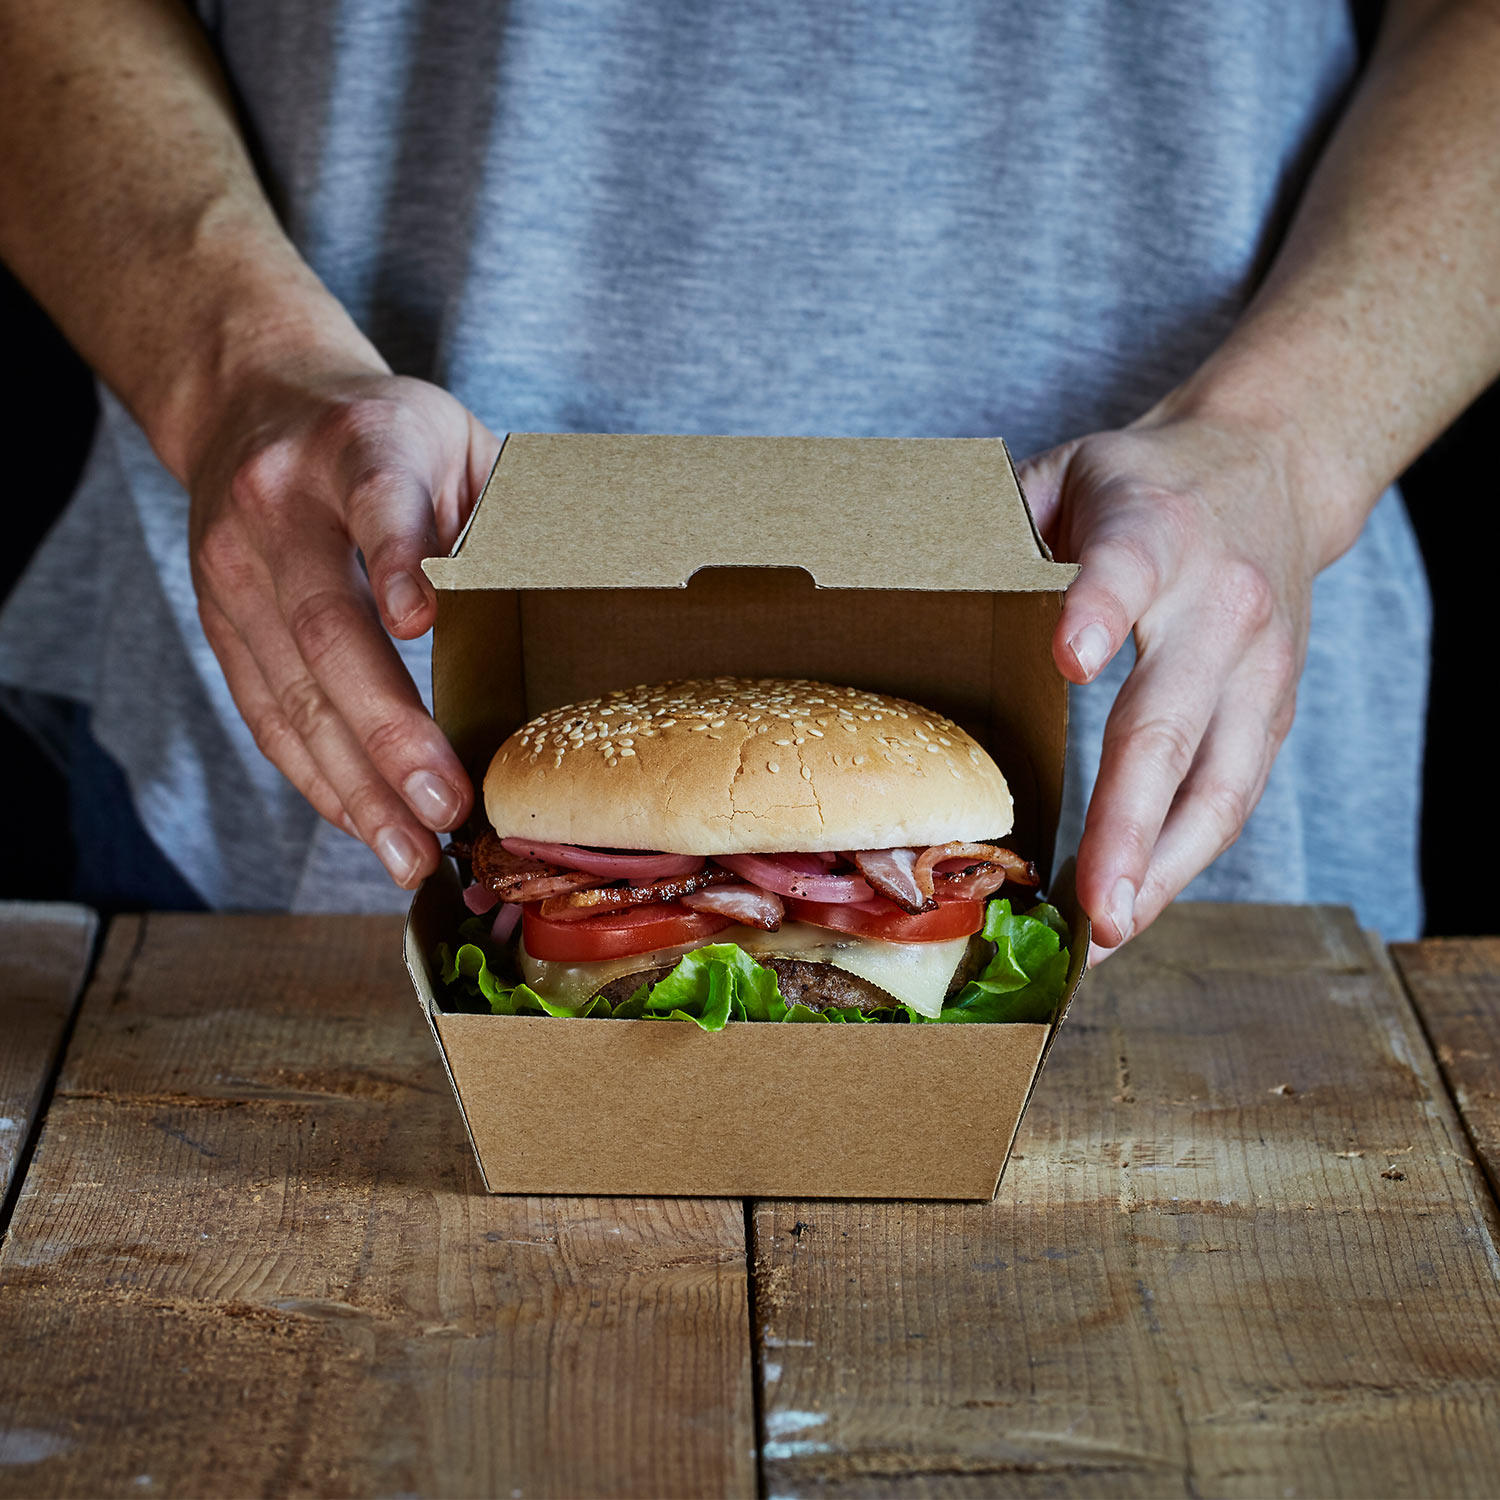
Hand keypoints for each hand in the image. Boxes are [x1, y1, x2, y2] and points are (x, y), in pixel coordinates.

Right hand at [186, 363, 500, 887]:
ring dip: (354, 784)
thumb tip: (574, 608)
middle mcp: (281, 508)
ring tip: (409, 852)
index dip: (399, 558)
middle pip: (328, 627)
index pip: (378, 500)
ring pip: (290, 691)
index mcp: (358, 445)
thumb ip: (497, 512)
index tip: (422, 620)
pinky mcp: (219, 622)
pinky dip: (318, 777)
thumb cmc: (387, 434)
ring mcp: (235, 570)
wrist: (253, 401)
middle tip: (446, 804)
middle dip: (388, 730)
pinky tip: (364, 824)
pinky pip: (266, 714)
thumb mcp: (455, 440)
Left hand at [1018, 408, 1327, 962]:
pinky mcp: (1275, 710)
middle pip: (1173, 718)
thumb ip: (1002, 521)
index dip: (1098, 611)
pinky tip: (1136, 907)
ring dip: (1165, 867)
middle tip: (1095, 901)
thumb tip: (905, 576)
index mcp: (1155, 531)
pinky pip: (1234, 797)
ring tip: (1110, 934)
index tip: (1070, 659)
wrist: (1276, 465)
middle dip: (1131, 818)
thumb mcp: (1068, 469)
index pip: (1125, 569)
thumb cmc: (1147, 483)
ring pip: (1221, 782)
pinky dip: (1186, 860)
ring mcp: (1259, 666)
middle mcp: (1219, 604)